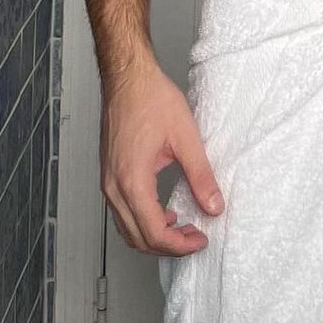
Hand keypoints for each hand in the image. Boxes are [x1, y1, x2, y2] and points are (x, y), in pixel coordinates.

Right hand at [100, 58, 224, 255]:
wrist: (127, 77)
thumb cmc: (151, 98)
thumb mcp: (185, 136)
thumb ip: (201, 175)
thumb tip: (214, 205)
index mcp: (132, 180)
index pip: (153, 232)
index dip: (179, 245)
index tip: (200, 239)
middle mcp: (114, 186)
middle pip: (137, 238)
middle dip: (168, 246)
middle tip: (195, 237)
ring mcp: (107, 182)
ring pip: (126, 228)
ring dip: (153, 236)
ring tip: (182, 227)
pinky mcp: (108, 175)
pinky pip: (122, 212)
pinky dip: (142, 221)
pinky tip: (164, 211)